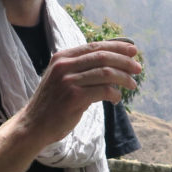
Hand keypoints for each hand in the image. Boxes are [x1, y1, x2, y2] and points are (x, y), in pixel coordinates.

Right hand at [22, 40, 141, 146]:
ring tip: (132, 84)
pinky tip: (117, 98)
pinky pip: (104, 91)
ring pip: (106, 73)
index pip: (95, 46)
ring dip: (124, 78)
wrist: (34, 125)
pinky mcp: (74, 97)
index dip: (117, 47)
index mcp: (62, 57)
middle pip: (103, 57)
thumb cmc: (52, 103)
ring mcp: (69, 81)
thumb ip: (79, 68)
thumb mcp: (61, 78)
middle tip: (138, 69)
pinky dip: (115, 94)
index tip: (133, 51)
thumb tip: (110, 62)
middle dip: (125, 61)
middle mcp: (65, 65)